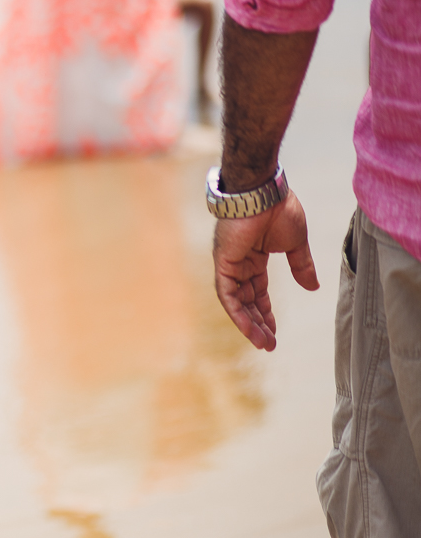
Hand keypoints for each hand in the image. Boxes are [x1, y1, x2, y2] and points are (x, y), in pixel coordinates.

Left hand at [213, 190, 318, 350]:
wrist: (264, 192)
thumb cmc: (279, 209)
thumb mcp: (295, 244)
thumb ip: (301, 266)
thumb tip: (313, 287)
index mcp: (254, 259)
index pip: (258, 292)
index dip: (266, 312)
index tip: (275, 332)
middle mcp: (240, 264)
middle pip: (247, 301)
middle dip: (258, 323)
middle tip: (268, 344)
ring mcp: (230, 265)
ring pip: (236, 302)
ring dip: (248, 324)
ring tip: (262, 343)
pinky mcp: (224, 264)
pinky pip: (227, 294)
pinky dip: (236, 312)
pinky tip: (248, 328)